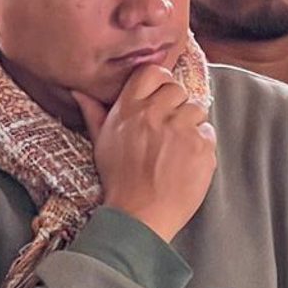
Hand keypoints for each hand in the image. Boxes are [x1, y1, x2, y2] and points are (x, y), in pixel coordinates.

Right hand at [71, 64, 215, 243]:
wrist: (139, 215)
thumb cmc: (118, 179)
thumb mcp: (101, 142)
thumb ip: (94, 113)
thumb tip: (79, 90)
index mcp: (129, 110)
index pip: (153, 72)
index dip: (160, 82)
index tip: (159, 99)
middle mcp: (154, 115)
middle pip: (178, 89)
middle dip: (176, 105)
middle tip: (167, 128)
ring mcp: (180, 130)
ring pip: (197, 108)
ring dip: (190, 124)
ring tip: (176, 147)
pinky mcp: (201, 146)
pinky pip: (208, 132)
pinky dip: (200, 145)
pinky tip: (185, 161)